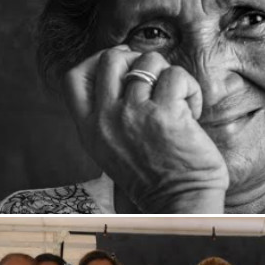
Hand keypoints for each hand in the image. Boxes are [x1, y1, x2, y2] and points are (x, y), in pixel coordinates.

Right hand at [64, 47, 228, 212]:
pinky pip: (176, 76)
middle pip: (110, 59)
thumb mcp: (113, 151)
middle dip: (136, 60)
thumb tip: (123, 76)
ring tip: (178, 103)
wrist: (180, 205)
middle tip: (155, 82)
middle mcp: (107, 119)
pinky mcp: (165, 114)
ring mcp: (134, 114)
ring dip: (168, 76)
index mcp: (90, 130)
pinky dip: (190, 89)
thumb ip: (108, 118)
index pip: (73, 77)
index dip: (96, 62)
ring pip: (148, 62)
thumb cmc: (154, 181)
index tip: (120, 70)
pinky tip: (192, 111)